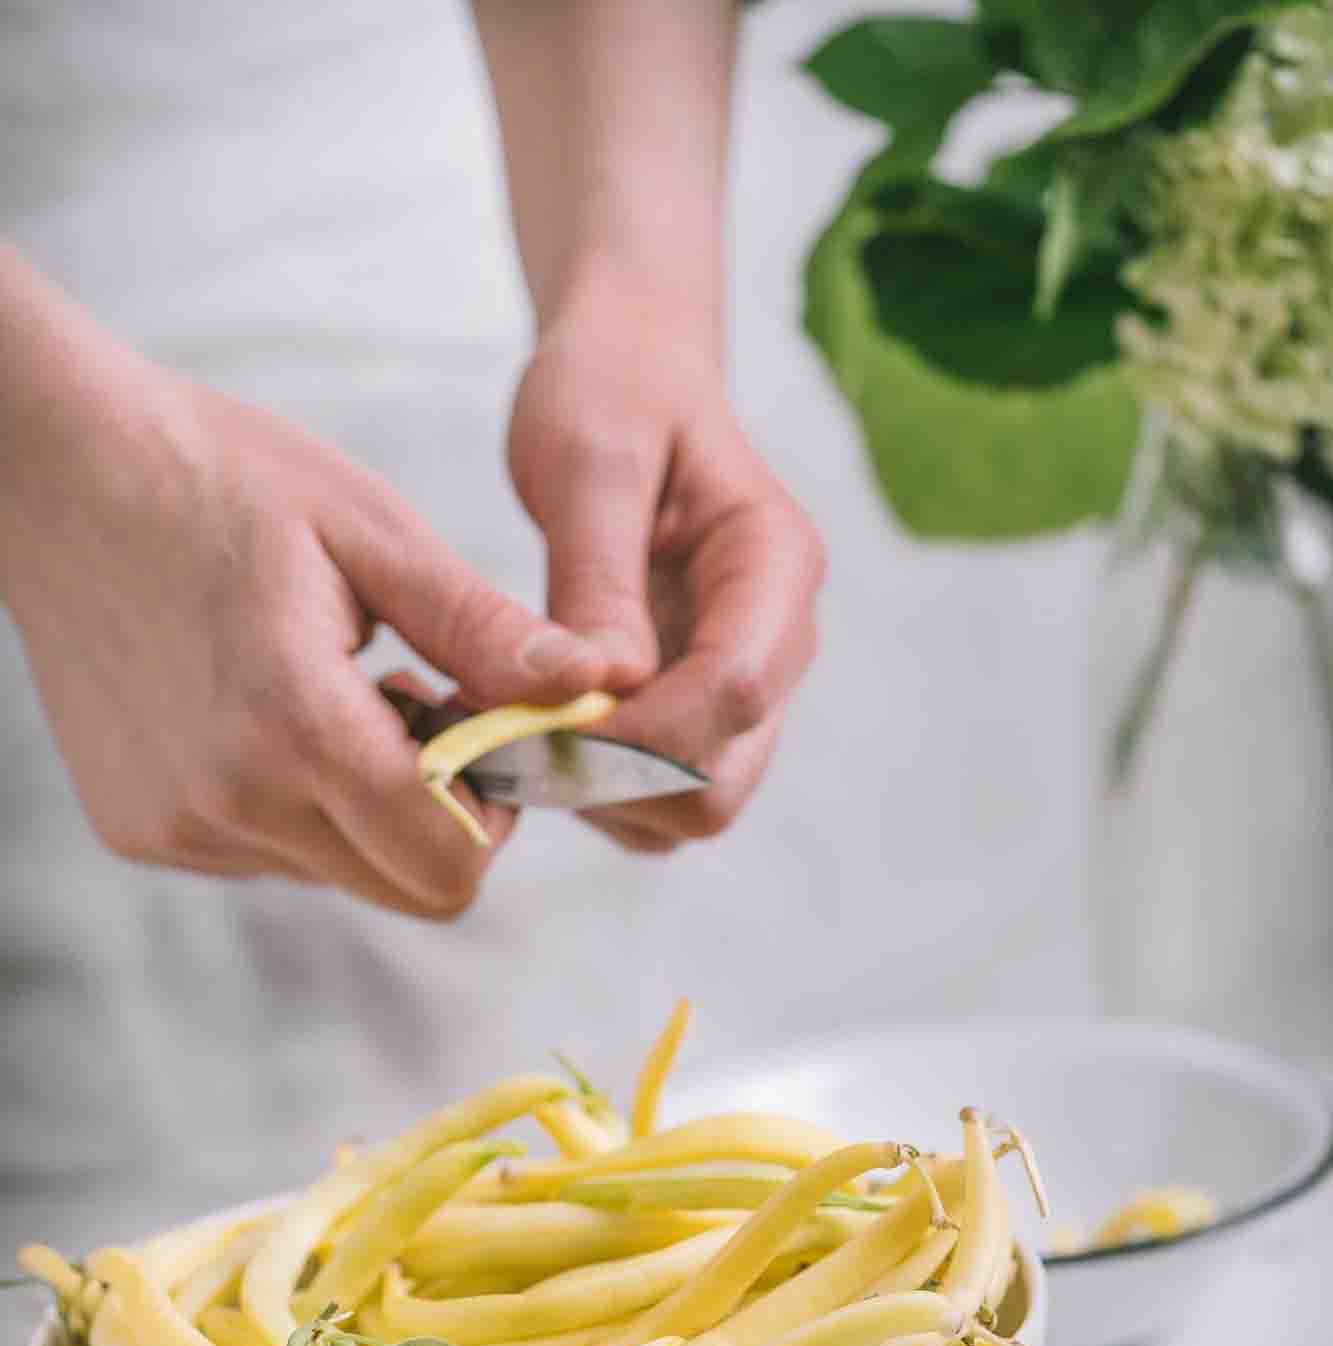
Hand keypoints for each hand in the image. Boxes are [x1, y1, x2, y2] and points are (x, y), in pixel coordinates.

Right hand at [0, 299, 622, 918]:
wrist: (51, 471)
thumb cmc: (224, 478)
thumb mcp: (373, 534)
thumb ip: (485, 631)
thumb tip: (594, 690)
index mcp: (297, 727)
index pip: (450, 865)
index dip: (496, 814)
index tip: (483, 734)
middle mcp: (231, 802)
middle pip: (406, 889)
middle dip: (443, 817)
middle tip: (416, 708)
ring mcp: (179, 827)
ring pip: (340, 874)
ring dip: (366, 808)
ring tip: (332, 693)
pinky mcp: (143, 831)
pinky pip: (269, 856)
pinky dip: (294, 804)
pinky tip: (265, 710)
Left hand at [507, 270, 825, 853]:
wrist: (629, 374)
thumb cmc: (612, 390)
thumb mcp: (590, 459)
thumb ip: (597, 578)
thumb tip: (601, 691)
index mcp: (775, 566)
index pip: (732, 694)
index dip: (635, 732)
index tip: (537, 717)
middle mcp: (776, 643)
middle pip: (721, 784)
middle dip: (615, 780)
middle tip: (512, 732)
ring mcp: (741, 686)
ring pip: (689, 807)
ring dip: (597, 793)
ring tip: (511, 724)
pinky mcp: (696, 711)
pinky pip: (655, 798)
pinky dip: (592, 790)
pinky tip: (530, 728)